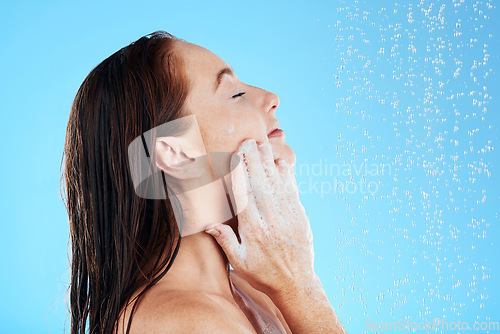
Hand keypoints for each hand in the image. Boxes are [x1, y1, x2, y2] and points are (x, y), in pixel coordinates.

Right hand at [205, 139, 316, 295]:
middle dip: (253, 160)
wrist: (297, 284)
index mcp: (254, 229)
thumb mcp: (239, 263)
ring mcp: (288, 215)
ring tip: (262, 144)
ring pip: (277, 183)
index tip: (234, 157)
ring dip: (269, 162)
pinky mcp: (300, 215)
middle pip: (260, 183)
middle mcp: (271, 219)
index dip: (239, 174)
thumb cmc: (264, 274)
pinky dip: (287, 175)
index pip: (244, 196)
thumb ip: (225, 240)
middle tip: (247, 141)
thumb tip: (209, 223)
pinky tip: (280, 162)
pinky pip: (292, 190)